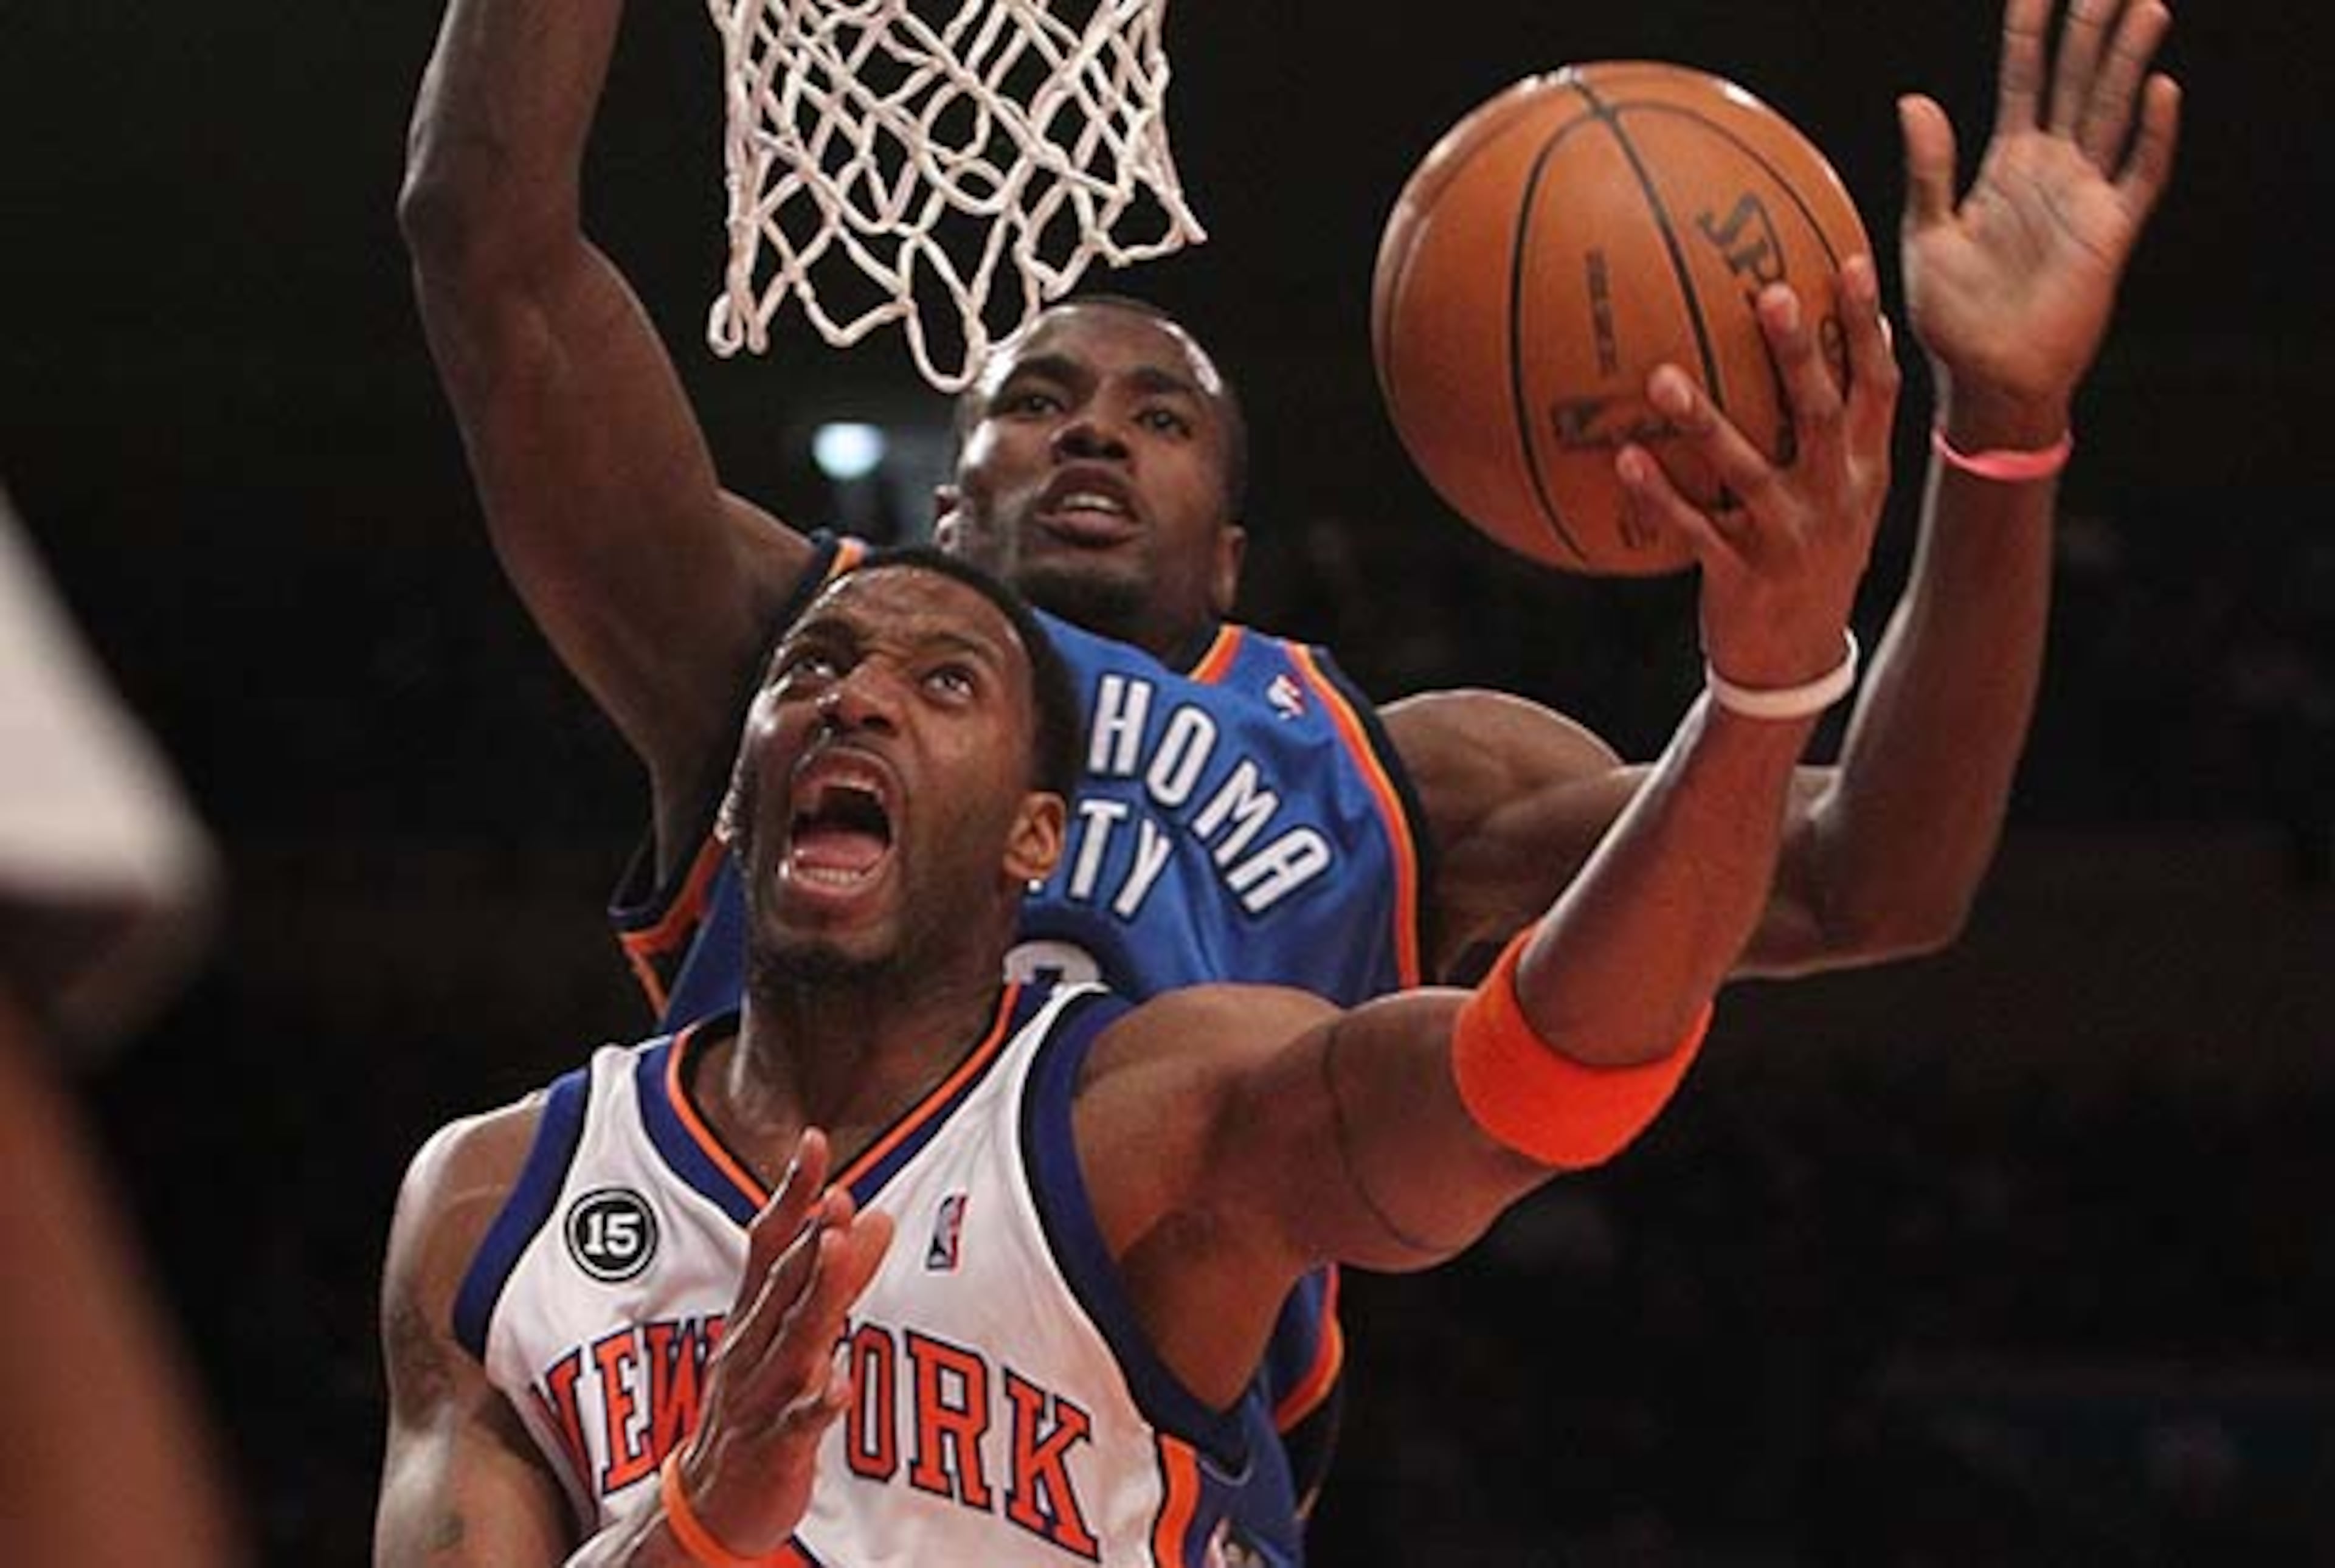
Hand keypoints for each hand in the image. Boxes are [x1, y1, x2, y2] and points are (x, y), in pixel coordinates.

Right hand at [668, 1130, 893, 1557]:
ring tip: (839, 1249)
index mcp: (751, 1315)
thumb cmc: (759, 1405)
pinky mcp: (774, 1448)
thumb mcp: (793, 1334)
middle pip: (781, 1284)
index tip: (813, 1141)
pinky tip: (842, 1386)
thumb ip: (834, 1277)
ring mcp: (759, 1396)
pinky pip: (798, 1424)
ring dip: (816, 1295)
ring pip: (792, 1340)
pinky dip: (820, 1404)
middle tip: (839, 1195)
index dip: (790, 1193)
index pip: (768, 1242)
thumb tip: (877, 1215)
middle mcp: (751, 1346)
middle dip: (809, 1238)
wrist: (708, 1506)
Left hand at [1618, 256, 1900, 688]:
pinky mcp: (1741, 576)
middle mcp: (1835, 498)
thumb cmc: (1807, 557)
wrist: (1794, 662)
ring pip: (1747, 470)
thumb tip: (1828, 344)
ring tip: (1662, 377)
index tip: (1847, 260)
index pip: (1877, 387)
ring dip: (1705, 422)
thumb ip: (1833, 433)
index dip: (1864, 325)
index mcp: (1864, 472)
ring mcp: (1789, 538)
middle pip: (1821, 412)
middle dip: (1799, 352)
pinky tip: (1622, 458)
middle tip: (1769, 293)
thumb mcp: (1840, 499)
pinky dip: (1658, 495)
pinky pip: (1694, 529)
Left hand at [1900, 0, 2180, 436]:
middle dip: (2091, 30)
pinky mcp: (2109, 232)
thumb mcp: (1927, 236)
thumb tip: (1914, 101)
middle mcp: (2051, 170)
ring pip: (2111, 112)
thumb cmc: (1951, 317)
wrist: (1985, 379)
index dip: (2029, 34)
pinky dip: (2151, 134)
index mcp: (2006, 165)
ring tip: (2145, 8)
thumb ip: (1929, 170)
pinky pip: (2138, 174)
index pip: (2021, 81)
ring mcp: (2085, 197)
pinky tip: (2160, 90)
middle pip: (2076, 82)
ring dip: (2127, 62)